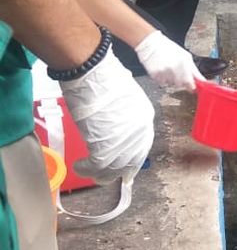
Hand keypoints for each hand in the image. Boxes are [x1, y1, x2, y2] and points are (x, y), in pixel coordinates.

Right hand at [59, 46, 154, 184]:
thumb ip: (122, 111)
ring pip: (115, 167)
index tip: (124, 166)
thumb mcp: (122, 95)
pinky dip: (87, 169)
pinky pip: (98, 165)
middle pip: (131, 160)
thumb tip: (113, 119)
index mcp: (145, 117)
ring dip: (100, 173)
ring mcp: (124, 140)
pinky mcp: (106, 145)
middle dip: (117, 171)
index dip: (132, 158)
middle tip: (104, 176)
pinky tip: (79, 167)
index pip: (142, 145)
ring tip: (87, 171)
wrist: (92, 74)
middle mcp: (139, 132)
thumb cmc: (102, 77)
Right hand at [134, 30, 200, 91]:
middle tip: (177, 73)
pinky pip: (161, 82)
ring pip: (171, 84)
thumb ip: (194, 71)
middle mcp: (173, 68)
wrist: (151, 43)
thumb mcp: (186, 57)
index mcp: (183, 63)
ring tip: (168, 69)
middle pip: (180, 85)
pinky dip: (162, 78)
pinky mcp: (155, 74)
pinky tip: (162, 69)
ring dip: (171, 79)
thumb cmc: (169, 48)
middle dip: (181, 82)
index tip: (191, 86)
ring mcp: (163, 72)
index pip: (190, 83)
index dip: (191, 86)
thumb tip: (202, 81)